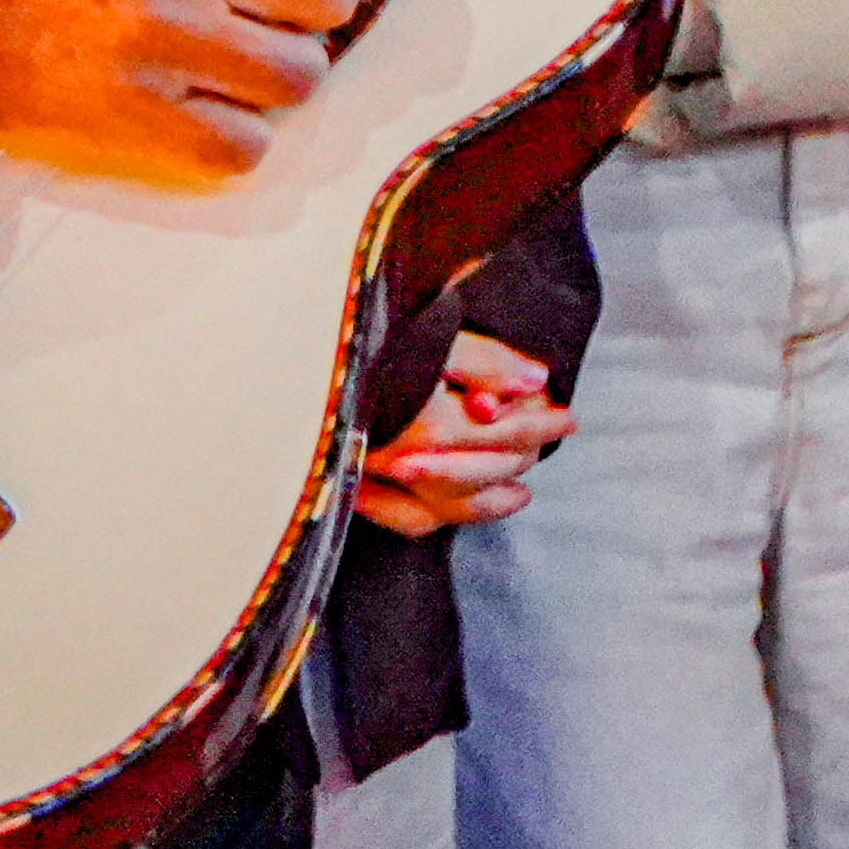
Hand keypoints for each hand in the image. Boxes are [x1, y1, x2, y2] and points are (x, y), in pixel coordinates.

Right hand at [351, 328, 570, 537]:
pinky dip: (439, 517)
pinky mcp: (350, 483)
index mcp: (422, 423)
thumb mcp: (432, 330)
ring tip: (521, 491)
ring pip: (442, 508)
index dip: (539, 423)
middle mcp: (396, 460)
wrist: (281, 352)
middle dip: (521, 455)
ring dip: (487, 501)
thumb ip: (485, 360)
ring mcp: (370, 478)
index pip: (500, 433)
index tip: (567, 414)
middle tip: (552, 437)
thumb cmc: (366, 330)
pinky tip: (457, 509)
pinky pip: (402, 518)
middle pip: (478, 472)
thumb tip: (538, 381)